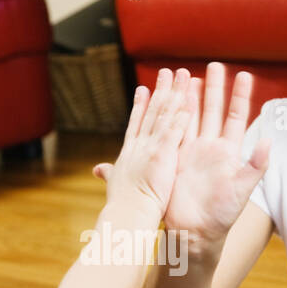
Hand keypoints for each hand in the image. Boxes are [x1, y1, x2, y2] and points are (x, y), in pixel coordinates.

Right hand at [93, 67, 192, 215]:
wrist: (126, 215)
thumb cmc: (121, 207)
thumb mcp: (114, 184)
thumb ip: (109, 173)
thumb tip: (97, 170)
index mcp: (129, 152)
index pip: (136, 123)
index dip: (140, 105)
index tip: (143, 89)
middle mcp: (139, 145)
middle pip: (152, 112)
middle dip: (160, 90)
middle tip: (166, 71)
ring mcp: (150, 148)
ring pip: (164, 115)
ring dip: (174, 94)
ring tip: (181, 74)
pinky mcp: (162, 154)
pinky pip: (174, 131)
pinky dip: (181, 115)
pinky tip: (189, 99)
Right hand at [160, 62, 269, 247]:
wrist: (195, 232)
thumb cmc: (222, 215)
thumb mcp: (243, 190)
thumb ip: (255, 165)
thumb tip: (268, 142)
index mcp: (228, 153)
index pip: (236, 117)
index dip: (240, 96)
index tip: (244, 75)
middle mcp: (210, 148)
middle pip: (213, 111)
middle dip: (214, 88)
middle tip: (215, 64)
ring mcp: (191, 152)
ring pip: (191, 118)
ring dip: (190, 97)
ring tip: (188, 75)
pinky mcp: (174, 159)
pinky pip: (173, 133)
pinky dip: (172, 116)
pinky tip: (171, 99)